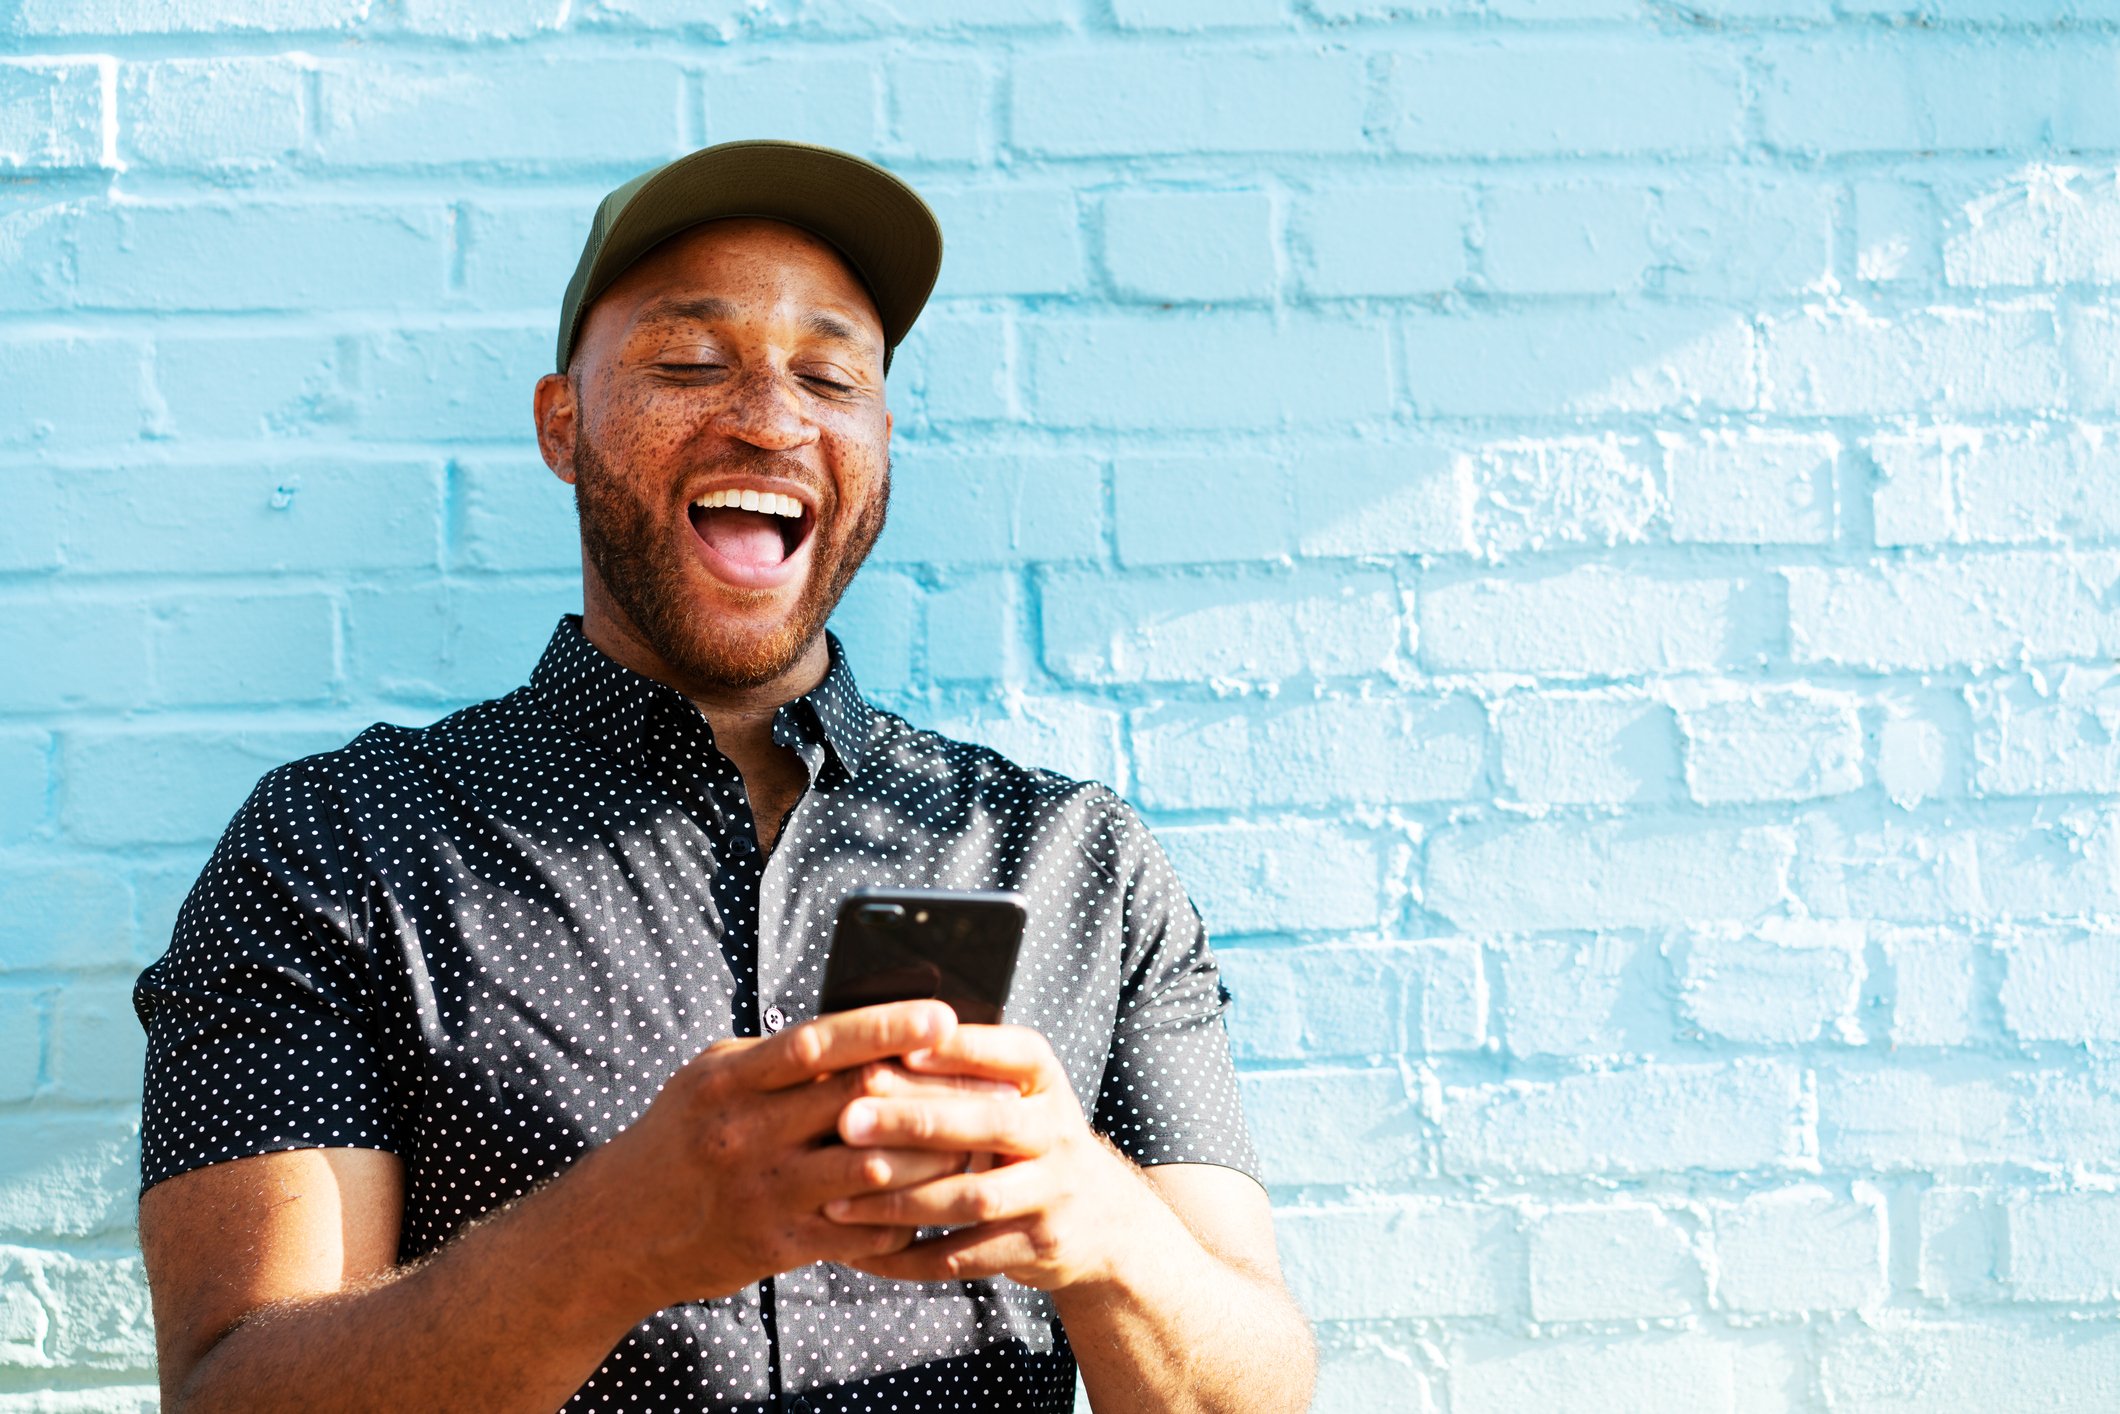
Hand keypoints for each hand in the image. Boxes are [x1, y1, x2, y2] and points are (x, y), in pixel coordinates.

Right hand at [583, 1000, 1011, 1310]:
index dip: (885, 1027)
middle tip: (990, 1085)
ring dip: (931, 1158)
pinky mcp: (774, 1247)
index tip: (943, 1016)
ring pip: (872, 1173)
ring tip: (976, 1142)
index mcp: (729, 1078)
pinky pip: (858, 1232)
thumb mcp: (712, 1078)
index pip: (818, 1041)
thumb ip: (779, 1056)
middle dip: (930, 1095)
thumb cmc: (682, 1137)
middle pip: (857, 1104)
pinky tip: (933, 1201)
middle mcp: (743, 1133)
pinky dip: (903, 1216)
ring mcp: (760, 1193)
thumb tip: (868, 1028)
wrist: (615, 1231)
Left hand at [821, 1024, 1158, 1292]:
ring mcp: (1052, 1193)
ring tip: (838, 1201)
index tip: (896, 1048)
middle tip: (847, 1122)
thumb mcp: (1017, 1092)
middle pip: (988, 1124)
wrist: (1101, 1217)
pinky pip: (966, 1256)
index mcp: (1045, 1080)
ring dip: (900, 1201)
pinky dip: (909, 1258)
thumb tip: (874, 1043)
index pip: (1009, 1053)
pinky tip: (862, 1252)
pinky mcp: (1038, 1247)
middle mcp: (1057, 1132)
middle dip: (914, 1123)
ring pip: (973, 1198)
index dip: (957, 1051)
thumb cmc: (1028, 1138)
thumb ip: (964, 1069)